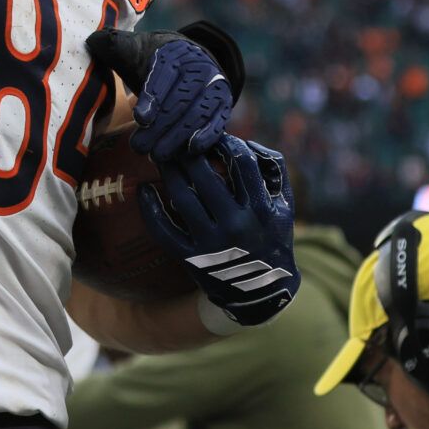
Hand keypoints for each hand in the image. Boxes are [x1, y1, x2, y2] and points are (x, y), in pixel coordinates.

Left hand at [85, 23, 240, 162]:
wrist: (186, 61)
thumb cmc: (152, 61)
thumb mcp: (133, 49)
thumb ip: (113, 46)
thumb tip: (93, 40)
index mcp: (174, 53)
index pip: (164, 75)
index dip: (153, 97)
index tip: (140, 118)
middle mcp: (199, 68)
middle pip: (181, 99)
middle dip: (160, 126)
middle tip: (139, 147)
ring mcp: (214, 86)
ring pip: (198, 114)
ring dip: (178, 137)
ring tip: (156, 155)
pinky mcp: (223, 105)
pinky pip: (218, 122)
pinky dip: (205, 137)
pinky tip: (189, 151)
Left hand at [141, 136, 298, 328]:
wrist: (261, 292)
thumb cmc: (272, 239)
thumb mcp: (285, 208)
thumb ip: (276, 171)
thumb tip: (249, 143)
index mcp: (261, 209)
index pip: (242, 162)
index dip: (225, 142)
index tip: (214, 137)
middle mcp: (236, 224)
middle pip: (205, 175)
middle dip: (190, 152)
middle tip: (179, 141)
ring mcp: (211, 242)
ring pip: (182, 197)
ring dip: (169, 172)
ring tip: (162, 157)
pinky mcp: (191, 257)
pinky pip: (164, 230)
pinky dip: (150, 209)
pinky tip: (144, 190)